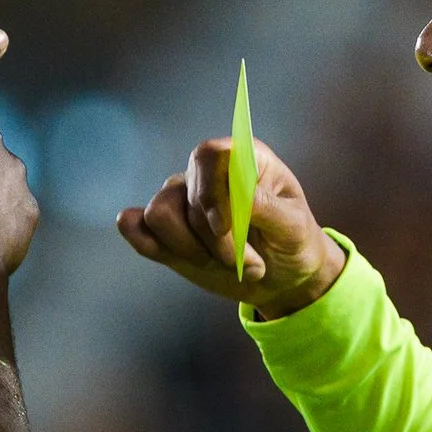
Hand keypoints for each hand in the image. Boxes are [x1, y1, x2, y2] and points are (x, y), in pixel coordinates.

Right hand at [116, 135, 345, 317]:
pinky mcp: (167, 232)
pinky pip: (136, 227)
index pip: (209, 154)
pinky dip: (146, 243)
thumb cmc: (294, 242)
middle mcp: (207, 175)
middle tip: (253, 264)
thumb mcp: (294, 227)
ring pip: (159, 213)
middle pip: (185, 193)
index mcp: (242, 159)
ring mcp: (183, 201)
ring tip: (227, 265)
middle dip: (214, 240)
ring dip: (190, 249)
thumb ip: (266, 208)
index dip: (210, 189)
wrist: (283, 277)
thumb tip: (235, 200)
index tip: (225, 227)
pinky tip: (178, 258)